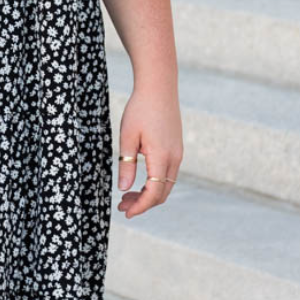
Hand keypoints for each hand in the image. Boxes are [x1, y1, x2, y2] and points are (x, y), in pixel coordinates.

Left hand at [117, 84, 182, 216]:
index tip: (126, 212)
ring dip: (149, 194)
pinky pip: (167, 174)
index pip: (154, 193)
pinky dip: (155, 183)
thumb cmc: (140, 108)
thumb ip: (126, 164)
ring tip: (127, 195)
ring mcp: (178, 154)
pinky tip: (140, 181)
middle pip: (162, 193)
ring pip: (166, 185)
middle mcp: (174, 158)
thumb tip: (124, 188)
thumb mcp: (127, 137)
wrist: (159, 86)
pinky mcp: (176, 148)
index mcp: (162, 157)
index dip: (140, 207)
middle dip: (143, 204)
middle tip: (122, 205)